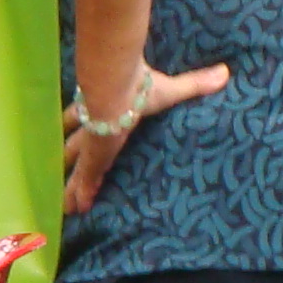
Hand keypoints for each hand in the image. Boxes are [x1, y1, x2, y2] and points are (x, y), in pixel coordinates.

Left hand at [58, 61, 230, 216]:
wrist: (117, 86)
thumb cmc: (140, 86)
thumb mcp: (170, 89)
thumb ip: (194, 84)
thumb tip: (224, 73)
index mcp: (107, 108)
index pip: (87, 120)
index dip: (81, 128)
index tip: (77, 134)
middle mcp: (94, 125)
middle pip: (72, 143)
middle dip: (66, 155)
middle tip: (58, 167)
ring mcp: (91, 142)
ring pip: (75, 165)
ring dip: (70, 183)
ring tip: (66, 204)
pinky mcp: (93, 155)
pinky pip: (86, 179)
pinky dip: (81, 193)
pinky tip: (77, 209)